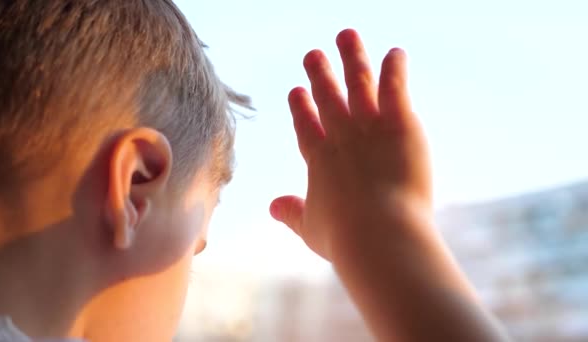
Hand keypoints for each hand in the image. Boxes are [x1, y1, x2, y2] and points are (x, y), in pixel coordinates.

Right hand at [270, 29, 431, 260]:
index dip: (301, 106)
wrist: (380, 235)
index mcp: (318, 158)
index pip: (306, 124)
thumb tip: (273, 207)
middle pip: (327, 95)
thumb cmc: (345, 240)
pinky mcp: (399, 123)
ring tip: (347, 35)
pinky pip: (395, 87)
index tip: (297, 91)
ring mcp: (368, 125)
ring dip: (351, 57)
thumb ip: (293, 213)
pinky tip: (395, 53)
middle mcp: (340, 135)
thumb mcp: (311, 229)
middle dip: (320, 73)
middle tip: (314, 54)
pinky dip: (394, 68)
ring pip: (358, 81)